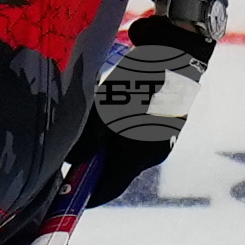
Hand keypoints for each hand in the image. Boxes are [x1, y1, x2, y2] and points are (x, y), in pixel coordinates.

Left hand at [85, 7, 216, 205]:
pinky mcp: (163, 119)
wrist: (177, 51)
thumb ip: (88, 138)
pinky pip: (133, 132)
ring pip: (123, 148)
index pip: (109, 188)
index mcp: (140, 155)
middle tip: (70, 151)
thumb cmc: (140, 82)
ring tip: (87, 124)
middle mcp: (153, 151)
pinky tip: (107, 108)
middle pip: (115, 168)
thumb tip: (74, 159)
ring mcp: (161, 135)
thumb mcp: (107, 109)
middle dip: (93, 163)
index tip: (67, 193)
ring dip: (104, 143)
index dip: (87, 194)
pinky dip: (117, 128)